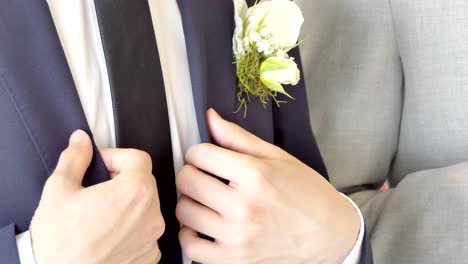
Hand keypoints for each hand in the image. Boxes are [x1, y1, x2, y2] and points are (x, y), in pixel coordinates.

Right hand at [31, 130, 163, 263]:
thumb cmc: (60, 244)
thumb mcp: (59, 190)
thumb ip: (75, 158)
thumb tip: (81, 142)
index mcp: (135, 192)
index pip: (138, 158)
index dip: (117, 156)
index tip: (102, 165)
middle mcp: (151, 215)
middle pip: (144, 181)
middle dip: (122, 179)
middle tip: (97, 188)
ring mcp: (152, 238)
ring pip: (145, 207)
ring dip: (127, 204)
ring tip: (100, 214)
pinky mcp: (149, 255)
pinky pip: (145, 231)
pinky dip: (131, 227)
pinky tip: (108, 233)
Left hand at [176, 109, 359, 263]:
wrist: (329, 235)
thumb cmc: (306, 193)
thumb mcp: (277, 157)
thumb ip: (238, 138)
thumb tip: (210, 117)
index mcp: (255, 175)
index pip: (199, 154)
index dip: (198, 152)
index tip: (205, 156)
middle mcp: (243, 206)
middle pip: (186, 181)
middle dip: (191, 173)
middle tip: (203, 176)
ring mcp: (236, 236)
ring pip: (184, 212)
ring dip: (189, 202)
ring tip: (205, 200)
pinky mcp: (233, 260)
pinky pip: (190, 247)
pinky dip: (189, 235)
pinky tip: (201, 226)